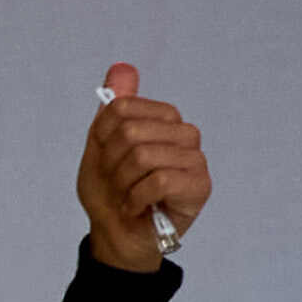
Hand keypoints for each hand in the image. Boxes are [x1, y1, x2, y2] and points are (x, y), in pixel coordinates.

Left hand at [78, 64, 212, 274]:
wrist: (114, 234)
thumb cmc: (111, 192)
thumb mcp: (100, 145)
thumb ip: (113, 106)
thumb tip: (122, 67)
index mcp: (163, 119)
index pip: (122, 109)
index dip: (102, 139)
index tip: (105, 159)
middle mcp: (184, 134)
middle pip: (131, 132)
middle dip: (111, 164)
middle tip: (117, 184)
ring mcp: (195, 159)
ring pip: (144, 156)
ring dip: (123, 184)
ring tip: (127, 196)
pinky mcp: (200, 186)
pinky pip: (159, 180)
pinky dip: (136, 198)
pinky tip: (136, 207)